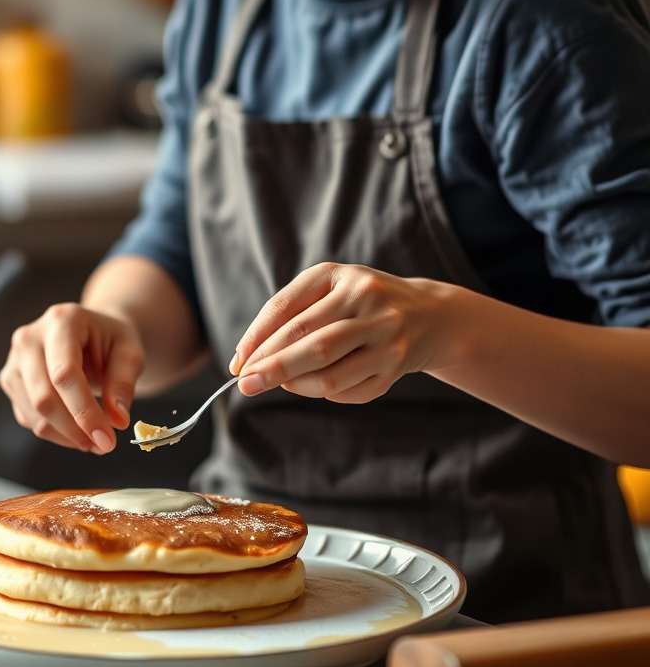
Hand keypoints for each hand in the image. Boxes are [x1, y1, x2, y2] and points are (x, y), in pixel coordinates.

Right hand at [0, 303, 144, 452]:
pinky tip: (78, 430)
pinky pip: (28, 418)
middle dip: (75, 430)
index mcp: (62, 320)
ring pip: (34, 413)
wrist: (92, 333)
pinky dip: (55, 433)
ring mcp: (15, 359)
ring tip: (95, 439)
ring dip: (66, 436)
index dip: (84, 412)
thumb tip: (118, 420)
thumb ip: (124, 383)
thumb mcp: (130, 353)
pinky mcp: (11, 380)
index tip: (106, 439)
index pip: (65, 374)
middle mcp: (30, 337)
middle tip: (104, 445)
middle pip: (44, 397)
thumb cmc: (111, 341)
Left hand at [231, 263, 446, 402]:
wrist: (429, 314)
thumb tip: (245, 359)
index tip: (237, 364)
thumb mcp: (327, 290)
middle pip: (309, 343)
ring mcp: (386, 335)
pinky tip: (316, 385)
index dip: (256, 338)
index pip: (285, 308)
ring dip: (296, 384)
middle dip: (271, 367)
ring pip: (329, 372)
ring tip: (280, 385)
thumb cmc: (359, 302)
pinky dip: (324, 392)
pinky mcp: (397, 365)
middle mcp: (367, 300)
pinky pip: (349, 389)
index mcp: (339, 275)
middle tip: (245, 385)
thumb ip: (287, 316)